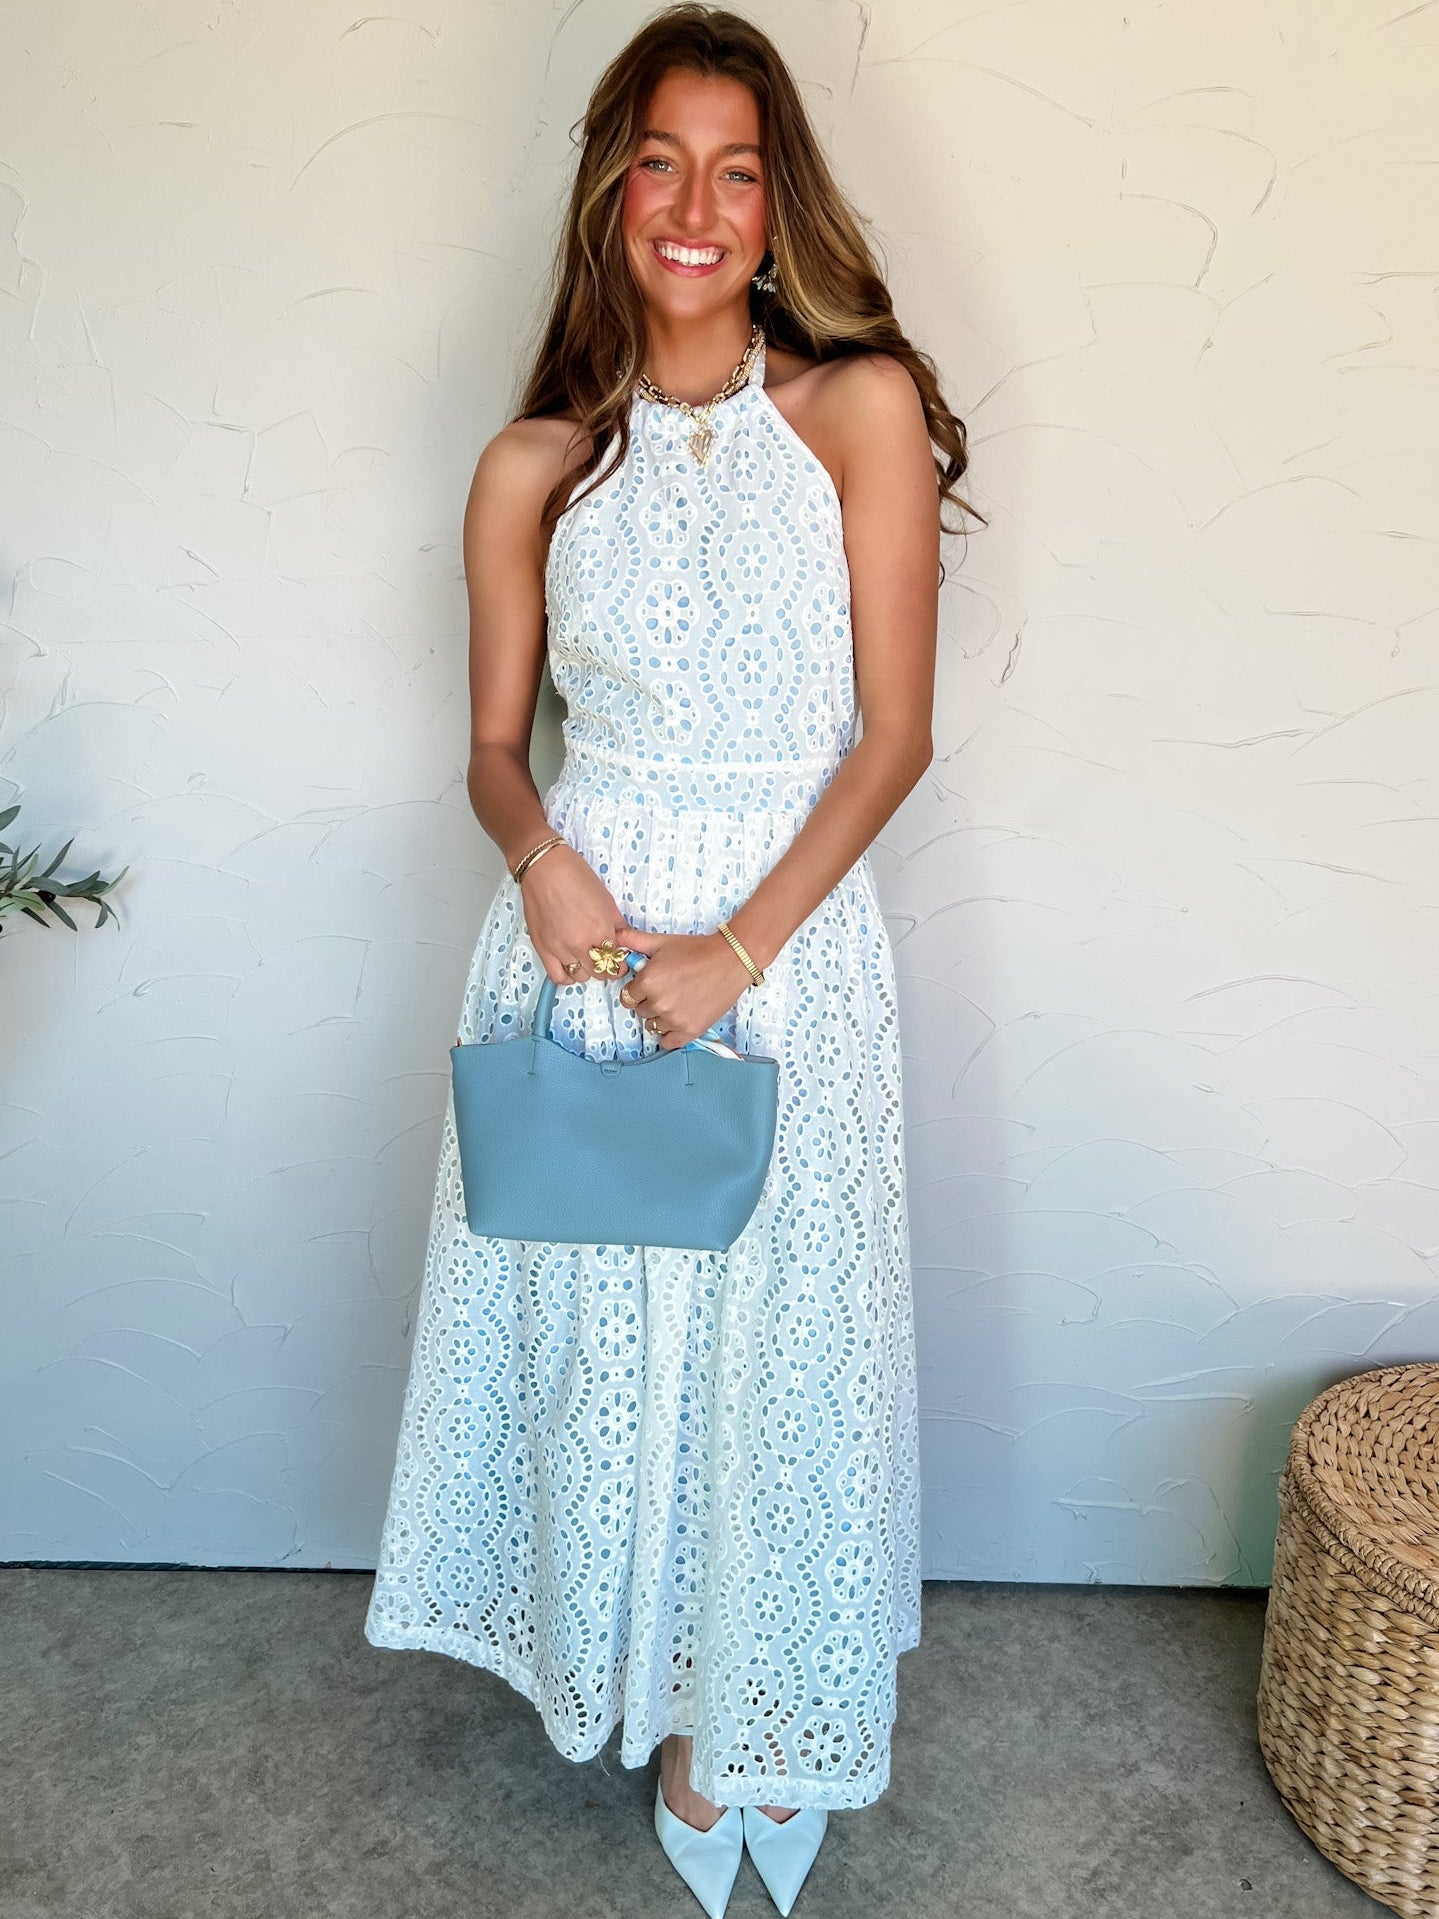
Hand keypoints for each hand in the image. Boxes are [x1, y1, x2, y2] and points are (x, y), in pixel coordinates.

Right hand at [517, 842, 634, 985]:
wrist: (544, 867)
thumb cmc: (576, 876)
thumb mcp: (606, 899)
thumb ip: (617, 924)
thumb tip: (622, 939)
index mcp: (599, 930)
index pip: (615, 961)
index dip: (620, 963)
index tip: (619, 959)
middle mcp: (580, 944)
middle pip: (600, 973)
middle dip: (605, 967)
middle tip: (604, 958)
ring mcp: (560, 948)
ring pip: (580, 977)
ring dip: (586, 971)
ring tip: (586, 958)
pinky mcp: (542, 948)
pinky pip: (557, 976)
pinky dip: (567, 976)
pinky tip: (570, 964)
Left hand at [612, 924, 753, 1049]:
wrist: (731, 960)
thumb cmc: (696, 949)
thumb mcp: (662, 942)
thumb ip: (635, 940)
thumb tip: (616, 937)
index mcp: (648, 981)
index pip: (627, 996)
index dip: (638, 990)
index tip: (651, 985)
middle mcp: (658, 1003)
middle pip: (640, 1011)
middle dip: (649, 1002)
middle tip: (668, 990)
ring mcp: (674, 1019)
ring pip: (653, 1026)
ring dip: (660, 1017)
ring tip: (677, 1003)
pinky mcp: (690, 1031)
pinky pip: (668, 1042)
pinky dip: (670, 1034)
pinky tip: (677, 1021)